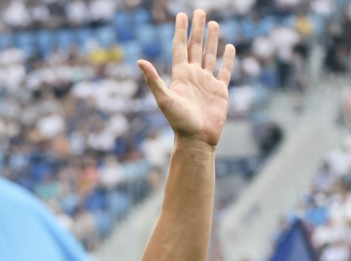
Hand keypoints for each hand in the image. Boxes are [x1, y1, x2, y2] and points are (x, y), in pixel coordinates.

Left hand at [138, 10, 235, 147]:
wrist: (196, 139)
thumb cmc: (179, 122)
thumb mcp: (164, 98)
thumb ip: (153, 80)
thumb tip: (139, 61)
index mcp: (180, 75)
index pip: (180, 47)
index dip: (181, 31)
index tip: (181, 15)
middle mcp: (193, 76)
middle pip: (195, 47)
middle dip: (197, 29)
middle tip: (200, 11)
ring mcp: (207, 82)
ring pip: (210, 55)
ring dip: (211, 40)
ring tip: (213, 24)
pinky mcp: (220, 91)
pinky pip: (225, 71)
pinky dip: (227, 59)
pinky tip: (229, 47)